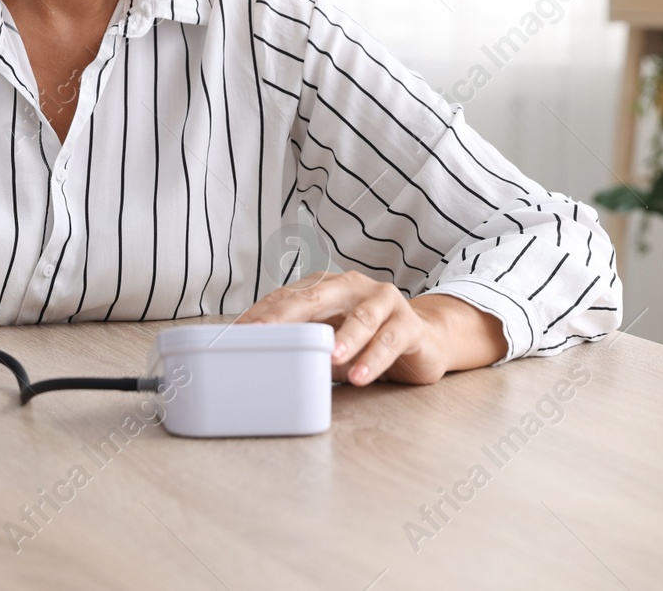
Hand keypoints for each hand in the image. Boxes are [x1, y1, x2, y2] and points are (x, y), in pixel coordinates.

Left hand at [242, 272, 488, 386]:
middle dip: (287, 316)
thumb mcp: (330, 342)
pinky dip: (373, 358)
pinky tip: (359, 376)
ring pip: (362, 317)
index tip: (238, 331)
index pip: (289, 296)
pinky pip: (389, 340)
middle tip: (263, 332)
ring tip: (330, 357)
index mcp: (327, 286)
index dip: (264, 313)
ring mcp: (383, 301)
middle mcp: (352, 287)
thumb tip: (262, 361)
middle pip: (316, 297)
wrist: (424, 342)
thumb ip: (303, 345)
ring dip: (345, 338)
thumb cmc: (367, 341)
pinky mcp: (409, 323)